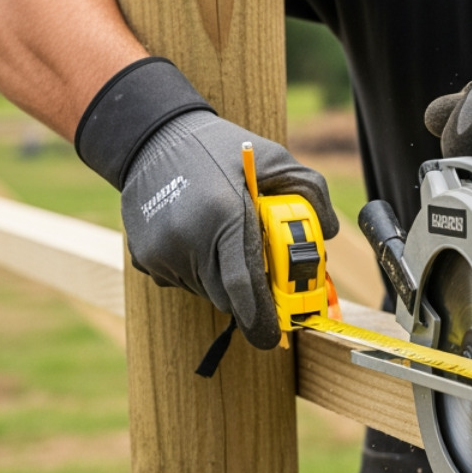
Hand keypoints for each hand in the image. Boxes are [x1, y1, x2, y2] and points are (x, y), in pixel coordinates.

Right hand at [120, 110, 338, 348]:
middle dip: (249, 292)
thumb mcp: (274, 158)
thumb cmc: (220, 147)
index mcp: (223, 214)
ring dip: (222, 278)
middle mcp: (187, 238)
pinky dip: (197, 270)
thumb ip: (310, 192)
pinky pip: (181, 280)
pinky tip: (198, 236)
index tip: (275, 334)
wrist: (154, 137)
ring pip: (205, 290)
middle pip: (227, 296)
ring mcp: (161, 251)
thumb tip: (327, 233)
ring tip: (223, 237)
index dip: (261, 317)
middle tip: (260, 270)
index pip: (242, 285)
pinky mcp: (144, 257)